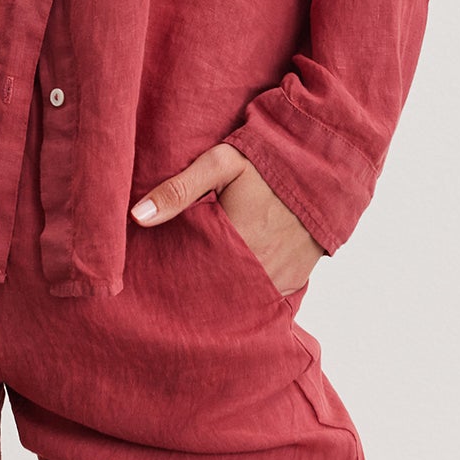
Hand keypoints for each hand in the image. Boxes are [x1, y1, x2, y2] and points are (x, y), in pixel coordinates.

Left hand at [129, 142, 326, 295]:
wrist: (322, 163)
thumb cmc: (265, 159)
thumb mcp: (220, 164)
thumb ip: (178, 190)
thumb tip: (137, 217)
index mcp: (236, 241)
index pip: (194, 276)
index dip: (176, 278)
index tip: (158, 282)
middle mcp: (260, 268)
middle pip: (217, 293)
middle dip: (198, 292)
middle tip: (176, 293)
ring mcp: (280, 278)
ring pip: (242, 300)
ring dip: (225, 295)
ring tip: (203, 290)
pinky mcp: (295, 281)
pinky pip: (266, 299)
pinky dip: (250, 294)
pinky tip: (233, 286)